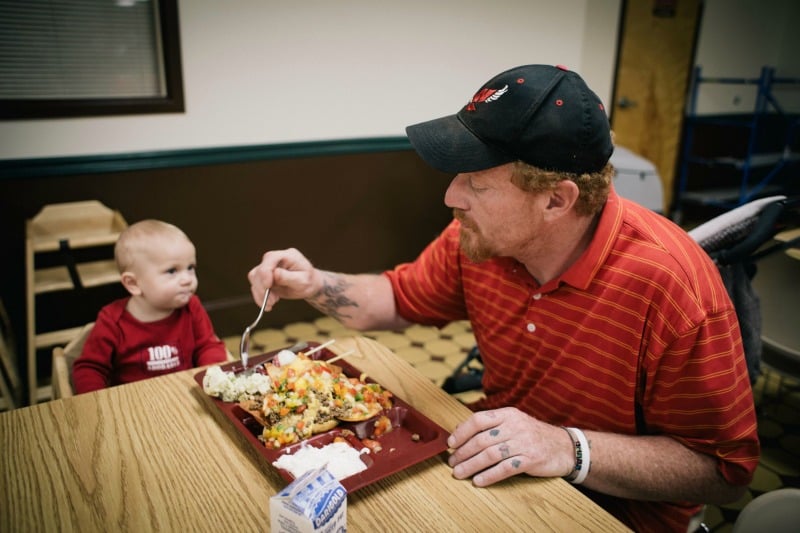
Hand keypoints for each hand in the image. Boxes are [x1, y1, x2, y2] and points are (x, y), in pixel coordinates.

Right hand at [247, 248, 321, 309]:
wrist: (309, 285)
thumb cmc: (309, 281)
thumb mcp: (303, 281)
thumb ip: (289, 277)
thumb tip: (275, 274)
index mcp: (287, 255)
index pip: (270, 258)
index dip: (265, 272)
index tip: (267, 287)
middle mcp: (275, 259)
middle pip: (259, 270)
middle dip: (263, 288)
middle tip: (273, 302)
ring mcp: (268, 267)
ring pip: (254, 278)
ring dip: (260, 293)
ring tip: (272, 303)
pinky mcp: (264, 277)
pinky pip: (255, 286)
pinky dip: (259, 297)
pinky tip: (268, 305)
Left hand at [447, 407, 574, 486]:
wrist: (565, 447)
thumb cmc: (534, 435)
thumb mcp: (514, 422)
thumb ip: (491, 425)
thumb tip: (461, 432)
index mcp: (508, 414)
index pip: (478, 420)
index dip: (462, 432)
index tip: (450, 443)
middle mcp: (515, 426)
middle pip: (482, 440)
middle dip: (463, 452)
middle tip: (452, 462)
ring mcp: (523, 443)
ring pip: (490, 455)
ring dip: (471, 465)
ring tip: (460, 473)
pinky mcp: (530, 460)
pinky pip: (505, 469)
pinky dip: (489, 476)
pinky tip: (479, 481)